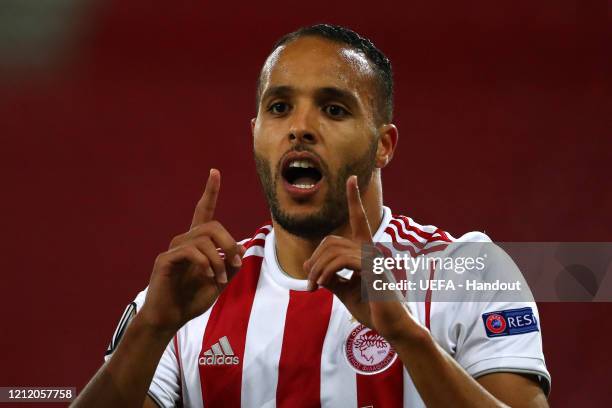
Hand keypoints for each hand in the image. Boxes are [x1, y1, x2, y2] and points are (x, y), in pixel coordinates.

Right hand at [139, 169, 244, 333]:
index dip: (210, 192)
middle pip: (212, 225)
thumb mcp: (219, 282)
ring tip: (221, 279)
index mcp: (196, 244)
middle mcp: (184, 242)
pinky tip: (210, 277)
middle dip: (229, 242)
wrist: (169, 319)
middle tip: (236, 263)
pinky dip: (206, 263)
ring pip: (204, 238)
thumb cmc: (191, 300)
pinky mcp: (165, 260)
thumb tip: (241, 247)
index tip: (214, 172)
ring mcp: (173, 250)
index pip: (203, 211)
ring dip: (219, 259)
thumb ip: (230, 264)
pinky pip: (191, 251)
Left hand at [304, 175, 414, 343]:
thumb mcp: (345, 291)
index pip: (359, 219)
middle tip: (309, 282)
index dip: (355, 199)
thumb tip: (313, 269)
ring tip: (313, 287)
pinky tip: (322, 285)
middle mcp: (371, 250)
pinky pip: (341, 261)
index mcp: (366, 252)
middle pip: (332, 240)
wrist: (394, 328)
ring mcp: (374, 258)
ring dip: (316, 270)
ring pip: (334, 251)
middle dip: (315, 260)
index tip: (352, 179)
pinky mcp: (373, 269)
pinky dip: (325, 272)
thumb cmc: (372, 309)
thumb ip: (331, 278)